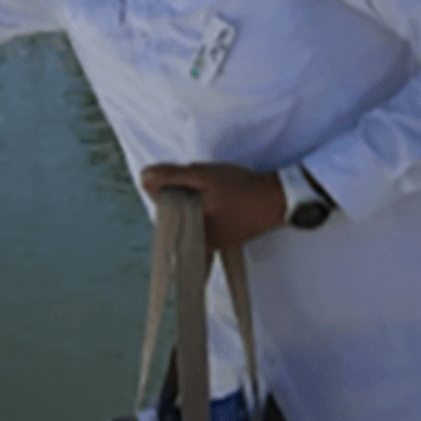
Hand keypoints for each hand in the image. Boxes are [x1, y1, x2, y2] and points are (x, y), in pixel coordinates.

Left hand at [140, 163, 285, 251]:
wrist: (276, 199)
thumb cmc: (241, 187)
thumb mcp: (204, 175)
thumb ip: (172, 177)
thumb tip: (143, 177)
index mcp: (191, 228)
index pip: (163, 213)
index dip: (167, 194)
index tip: (180, 184)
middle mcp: (200, 243)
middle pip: (174, 219)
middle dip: (180, 199)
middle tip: (201, 186)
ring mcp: (213, 245)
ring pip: (187, 222)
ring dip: (191, 206)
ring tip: (213, 192)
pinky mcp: (222, 242)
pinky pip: (200, 228)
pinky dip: (202, 213)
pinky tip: (217, 201)